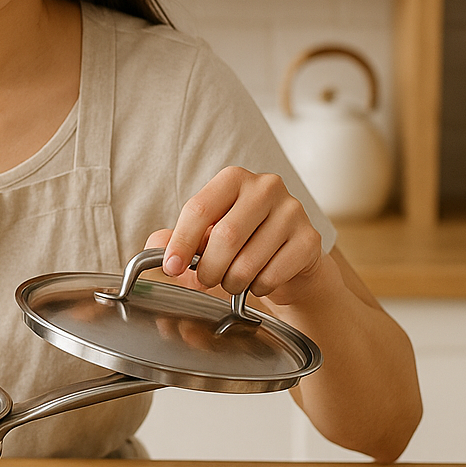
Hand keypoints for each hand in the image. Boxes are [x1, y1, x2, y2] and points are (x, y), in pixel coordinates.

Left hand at [146, 166, 328, 305]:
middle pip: (225, 236)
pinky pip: (274, 273)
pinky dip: (259, 287)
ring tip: (231, 282)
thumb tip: (155, 245)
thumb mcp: (205, 236)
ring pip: (250, 259)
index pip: (199, 209)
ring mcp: (292, 210)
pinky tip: (258, 282)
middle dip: (208, 268)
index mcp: (233, 179)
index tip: (171, 267)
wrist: (290, 260)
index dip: (181, 243)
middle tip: (205, 280)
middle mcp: (266, 187)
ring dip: (233, 281)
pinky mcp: (310, 239)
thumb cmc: (242, 243)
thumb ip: (176, 238)